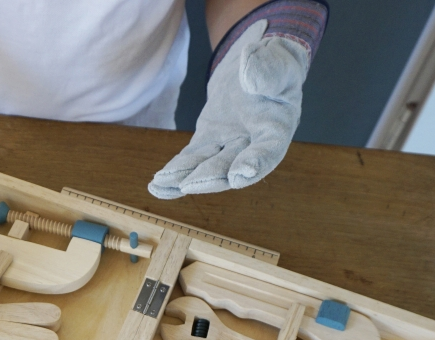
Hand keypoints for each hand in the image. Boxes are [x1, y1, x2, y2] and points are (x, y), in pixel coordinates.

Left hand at [150, 0, 327, 197]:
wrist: (258, 63)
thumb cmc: (274, 62)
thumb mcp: (278, 59)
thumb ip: (269, 70)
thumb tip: (249, 75)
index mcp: (276, 129)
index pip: (269, 151)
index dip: (256, 163)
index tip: (239, 174)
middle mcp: (251, 146)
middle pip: (230, 166)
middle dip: (209, 177)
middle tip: (189, 185)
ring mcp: (227, 147)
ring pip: (205, 167)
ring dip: (183, 178)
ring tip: (161, 185)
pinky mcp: (207, 141)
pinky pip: (190, 159)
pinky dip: (174, 171)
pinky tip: (156, 186)